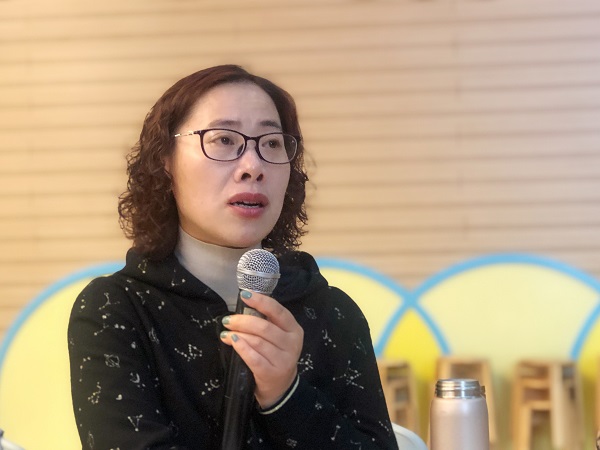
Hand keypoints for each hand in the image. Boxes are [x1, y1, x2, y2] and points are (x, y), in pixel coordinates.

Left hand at [220, 291, 303, 408]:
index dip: (261, 301)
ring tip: (226, 333)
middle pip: (264, 327)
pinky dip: (241, 347)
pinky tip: (232, 341)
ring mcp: (283, 360)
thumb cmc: (275, 356)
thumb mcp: (278, 338)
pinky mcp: (272, 373)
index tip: (245, 295)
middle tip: (228, 320)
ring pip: (257, 341)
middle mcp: (292, 343)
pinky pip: (253, 357)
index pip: (278, 311)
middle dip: (243, 321)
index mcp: (294, 329)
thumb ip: (266, 323)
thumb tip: (243, 307)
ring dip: (238, 334)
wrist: (280, 387)